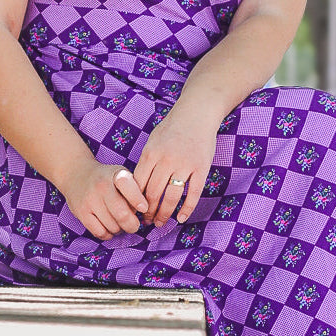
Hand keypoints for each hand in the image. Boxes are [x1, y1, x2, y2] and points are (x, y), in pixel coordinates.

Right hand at [64, 159, 148, 240]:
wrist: (77, 175)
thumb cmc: (107, 179)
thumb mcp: (122, 175)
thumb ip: (136, 190)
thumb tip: (146, 212)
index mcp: (116, 175)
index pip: (128, 187)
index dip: (138, 200)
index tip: (144, 209)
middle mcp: (102, 186)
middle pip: (122, 214)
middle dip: (132, 224)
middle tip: (134, 225)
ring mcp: (90, 200)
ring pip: (112, 226)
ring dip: (120, 230)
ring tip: (119, 223)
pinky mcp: (81, 212)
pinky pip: (99, 232)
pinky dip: (108, 234)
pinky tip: (109, 228)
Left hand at [133, 106, 218, 227]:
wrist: (197, 113)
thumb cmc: (173, 128)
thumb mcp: (153, 140)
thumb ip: (146, 161)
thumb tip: (137, 186)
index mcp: (151, 153)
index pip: (138, 184)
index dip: (134, 201)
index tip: (133, 211)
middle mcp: (166, 160)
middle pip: (153, 193)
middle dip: (148, 211)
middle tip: (146, 221)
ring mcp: (185, 164)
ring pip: (171, 197)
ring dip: (164, 213)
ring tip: (160, 223)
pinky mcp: (201, 168)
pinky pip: (193, 193)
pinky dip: (186, 209)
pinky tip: (180, 218)